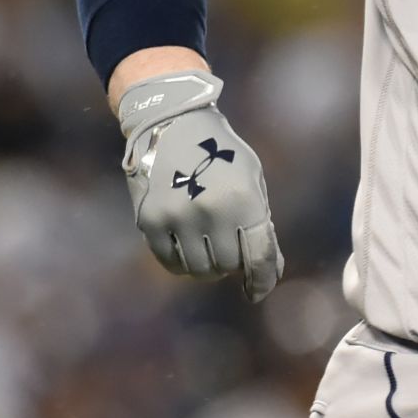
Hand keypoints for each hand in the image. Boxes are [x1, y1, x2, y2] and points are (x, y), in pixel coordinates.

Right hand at [117, 70, 283, 301]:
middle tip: (231, 251)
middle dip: (234, 265)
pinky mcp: (149, 222)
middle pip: (226, 266)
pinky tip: (189, 248)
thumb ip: (260, 223)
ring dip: (209, 267)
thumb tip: (268, 269)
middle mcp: (210, 212)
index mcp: (244, 200)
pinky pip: (169, 262)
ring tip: (210, 248)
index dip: (263, 279)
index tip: (259, 291)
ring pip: (198, 270)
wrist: (173, 126)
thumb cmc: (222, 154)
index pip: (258, 256)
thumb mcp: (253, 180)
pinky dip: (183, 263)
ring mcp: (176, 218)